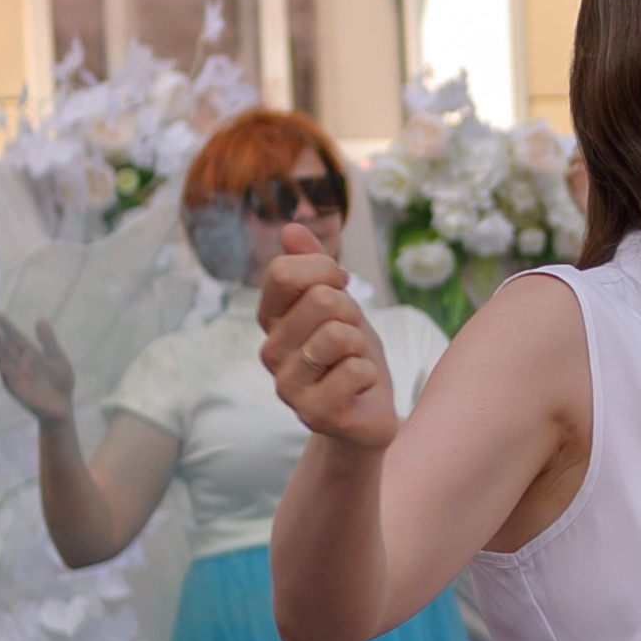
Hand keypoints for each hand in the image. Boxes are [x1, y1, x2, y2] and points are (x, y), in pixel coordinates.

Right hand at [0, 313, 76, 424]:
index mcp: (30, 354)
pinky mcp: (20, 393)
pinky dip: (8, 374)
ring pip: (6, 364)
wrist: (62, 407)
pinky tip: (2, 366)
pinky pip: (12, 383)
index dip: (6, 326)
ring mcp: (18, 378)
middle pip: (6, 349)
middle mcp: (20, 365)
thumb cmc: (60, 382)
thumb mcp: (57, 358)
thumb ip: (48, 341)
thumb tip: (40, 319)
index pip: (15, 337)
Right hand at [259, 226, 397, 449]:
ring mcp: (288, 386)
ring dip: (361, 347)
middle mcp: (270, 352)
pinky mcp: (313, 413)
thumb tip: (291, 227)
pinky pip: (355, 370)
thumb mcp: (340, 303)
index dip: (325, 270)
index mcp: (271, 320)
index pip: (284, 272)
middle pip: (322, 300)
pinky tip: (357, 390)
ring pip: (339, 335)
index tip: (341, 288)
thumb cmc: (352, 355)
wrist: (368, 413)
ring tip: (353, 364)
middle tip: (351, 339)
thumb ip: (316, 265)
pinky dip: (369, 376)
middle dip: (352, 314)